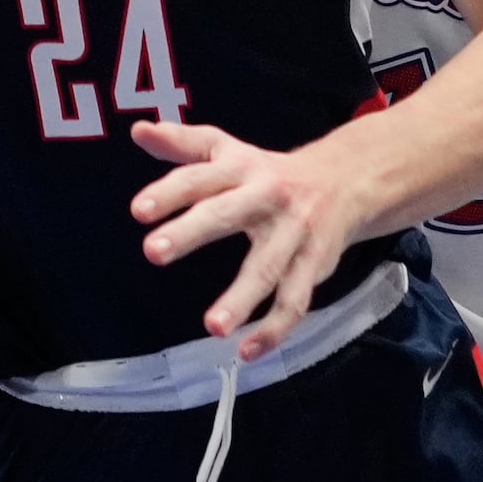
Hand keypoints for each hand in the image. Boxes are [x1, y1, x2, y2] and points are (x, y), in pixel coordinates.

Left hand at [127, 120, 359, 359]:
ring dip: (242, 298)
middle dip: (190, 232)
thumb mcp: (226, 150)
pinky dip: (274, 330)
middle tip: (152, 252)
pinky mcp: (314, 265)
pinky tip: (246, 352)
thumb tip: (139, 129)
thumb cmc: (266, 171)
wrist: (344, 180)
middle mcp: (267, 198)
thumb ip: (181, 144)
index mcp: (239, 169)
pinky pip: (295, 301)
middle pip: (226, 214)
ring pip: (268, 268)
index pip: (199, 178)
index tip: (138, 211)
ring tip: (213, 327)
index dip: (169, 193)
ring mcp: (293, 234)